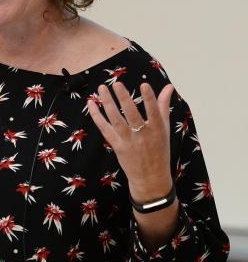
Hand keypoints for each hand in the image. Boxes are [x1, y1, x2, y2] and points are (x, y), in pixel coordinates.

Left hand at [87, 81, 174, 200]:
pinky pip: (105, 129)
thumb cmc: (159, 150)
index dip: (149, 99)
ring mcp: (128, 141)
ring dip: (107, 103)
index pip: (153, 112)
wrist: (150, 178)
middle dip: (124, 99)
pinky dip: (97, 116)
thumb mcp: (164, 129)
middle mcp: (142, 135)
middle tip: (117, 83)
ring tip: (102, 88)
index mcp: (157, 130)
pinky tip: (91, 104)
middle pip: (131, 115)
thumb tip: (169, 86)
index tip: (144, 84)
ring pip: (116, 120)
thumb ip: (163, 106)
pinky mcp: (117, 146)